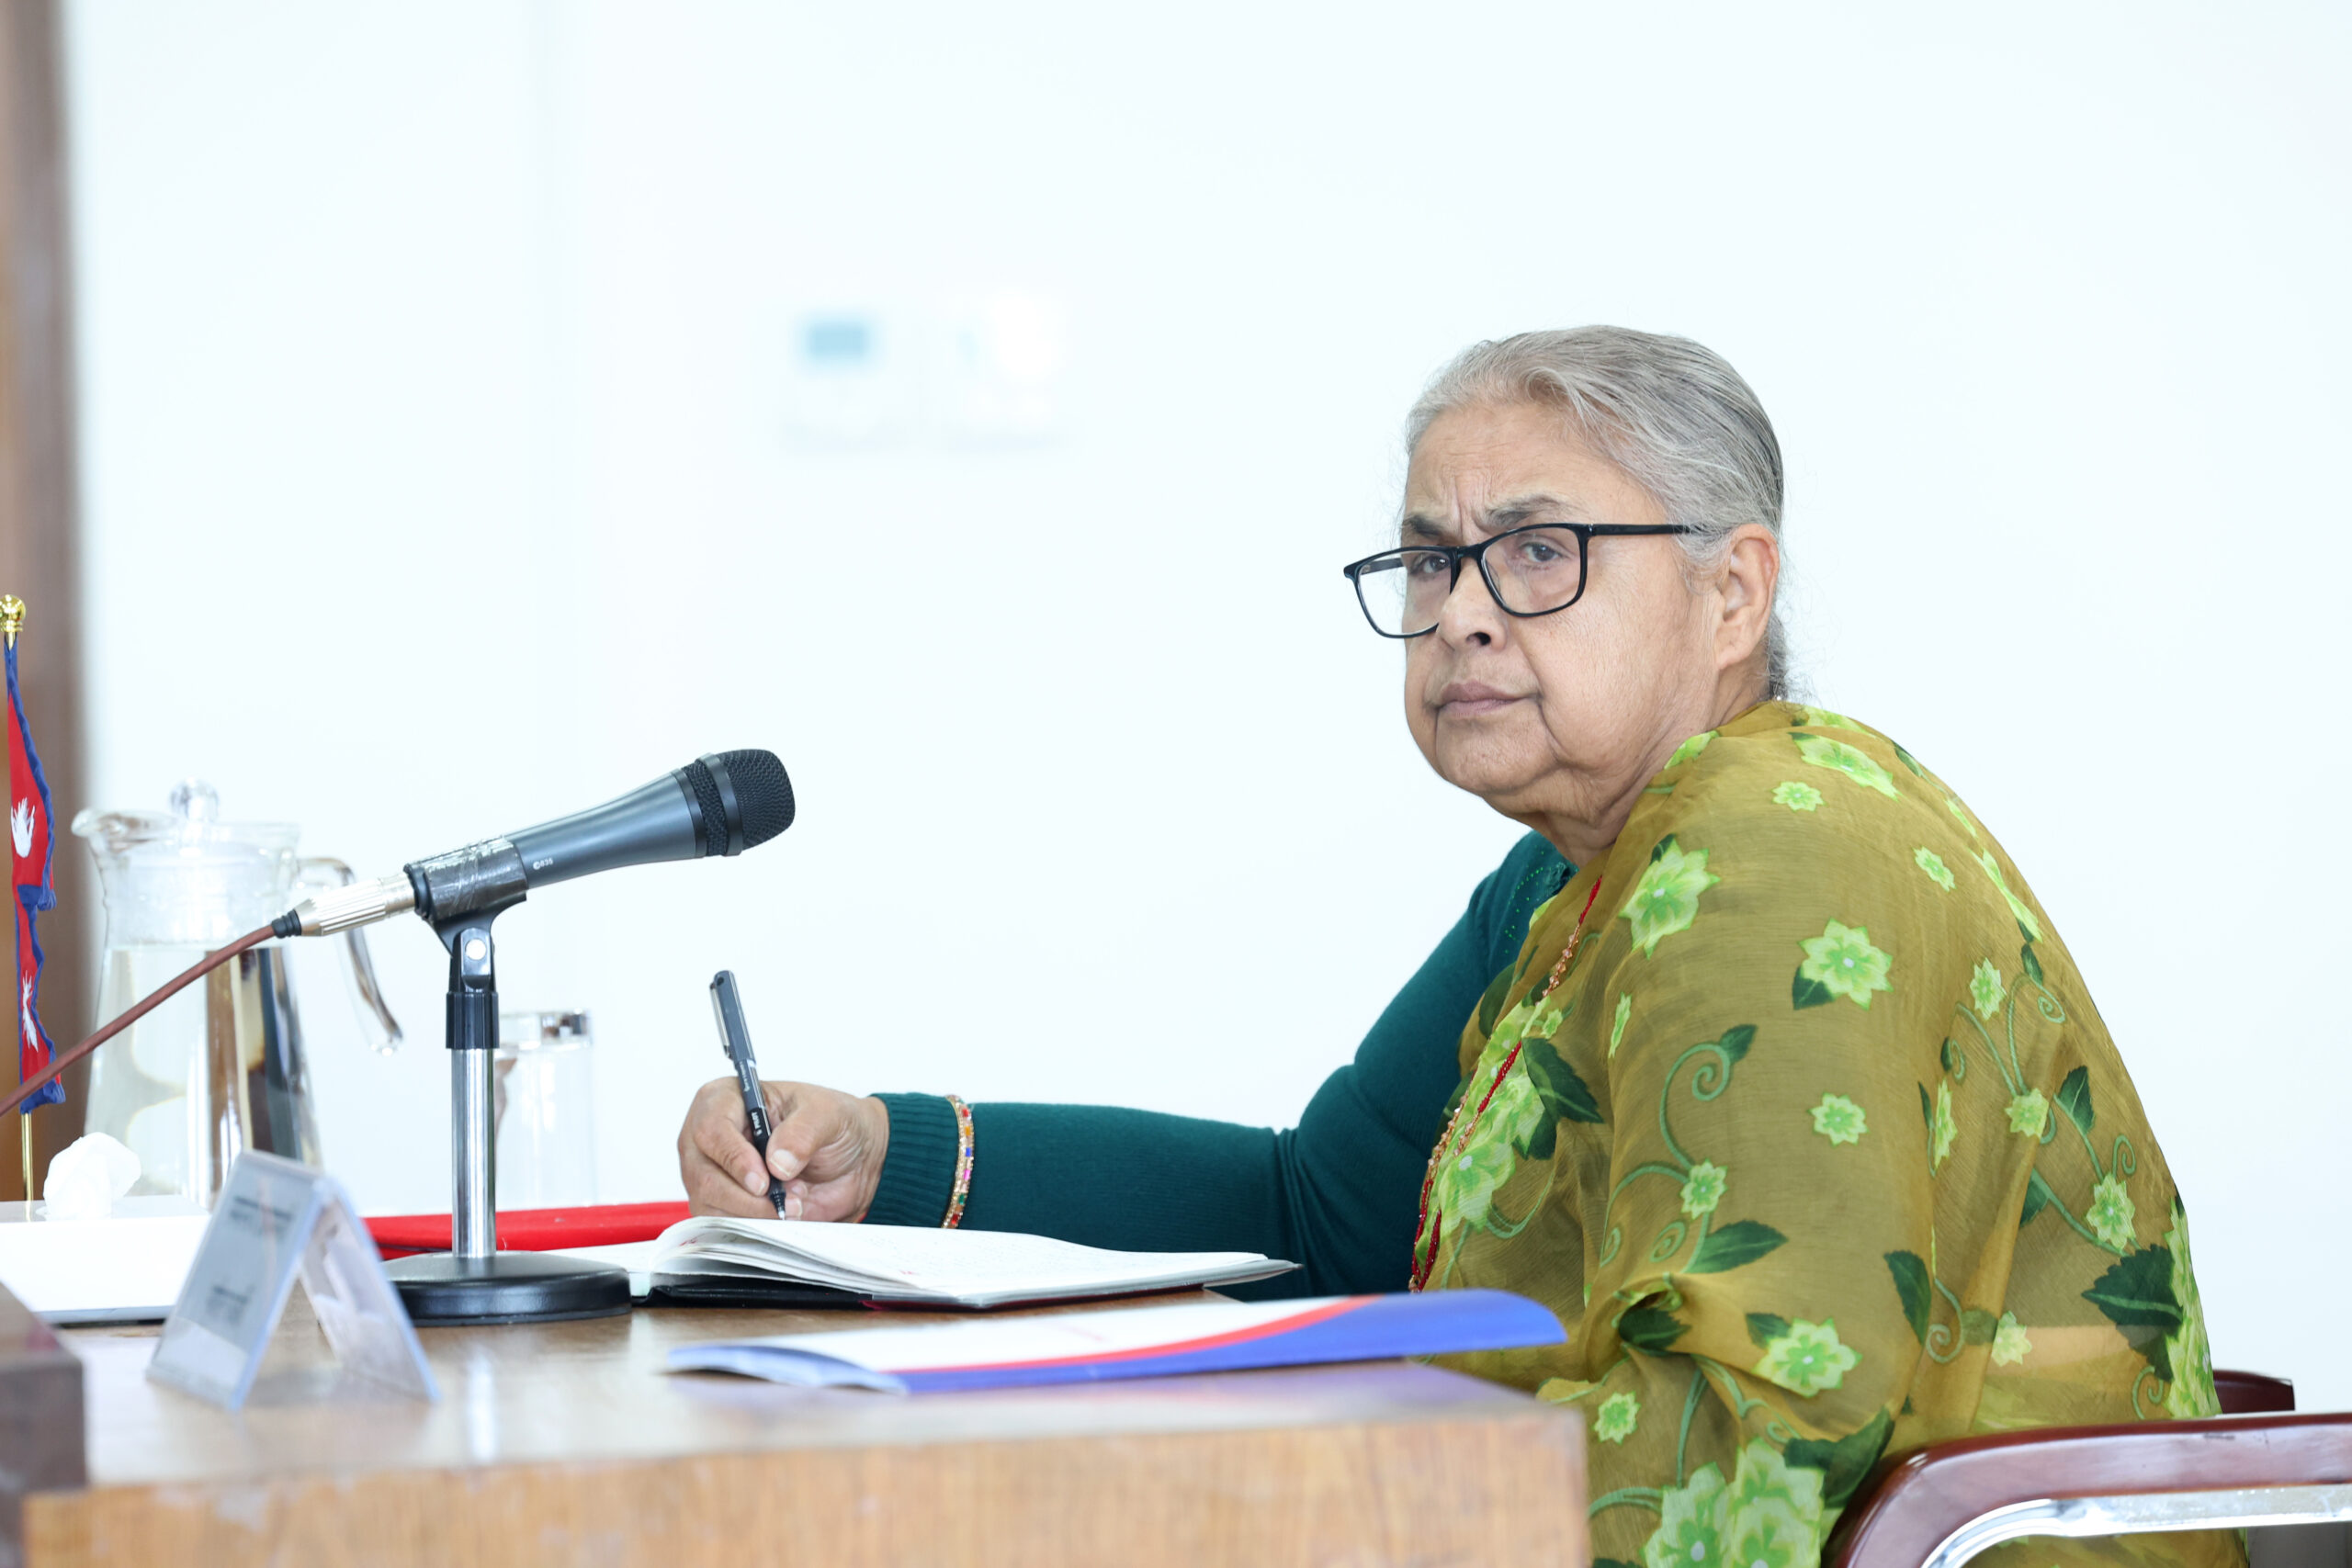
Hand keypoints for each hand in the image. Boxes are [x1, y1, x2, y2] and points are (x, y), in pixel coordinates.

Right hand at [677, 1077, 889, 1221]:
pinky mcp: (718, 1204)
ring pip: (711, 1205)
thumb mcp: (829, 1114)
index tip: (763, 1181)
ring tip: (794, 1201)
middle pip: (704, 1176)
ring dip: (756, 1213)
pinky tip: (782, 1214)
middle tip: (790, 1198)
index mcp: (725, 1099)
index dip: (734, 1159)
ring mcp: (708, 1173)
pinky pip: (721, 1225)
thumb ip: (804, 1131)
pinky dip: (755, 1226)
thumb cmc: (831, 1124)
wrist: (850, 1159)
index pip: (711, 1130)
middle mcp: (707, 1137)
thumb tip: (776, 1162)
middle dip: (749, 1196)